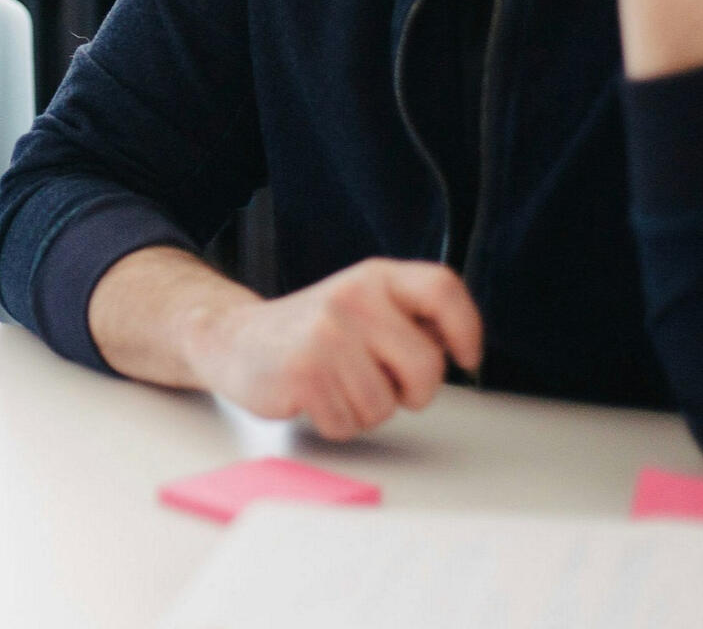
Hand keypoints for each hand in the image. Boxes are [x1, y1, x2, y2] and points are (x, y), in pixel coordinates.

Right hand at [185, 258, 482, 439]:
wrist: (236, 339)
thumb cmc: (311, 332)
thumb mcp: (363, 306)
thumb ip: (408, 318)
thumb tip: (457, 343)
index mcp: (375, 278)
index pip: (442, 288)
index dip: (467, 327)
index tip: (465, 357)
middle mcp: (354, 297)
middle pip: (427, 367)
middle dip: (412, 392)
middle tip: (380, 382)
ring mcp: (328, 333)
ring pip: (386, 405)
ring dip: (365, 410)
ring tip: (335, 384)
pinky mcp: (305, 372)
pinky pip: (349, 424)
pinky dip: (336, 422)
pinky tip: (314, 397)